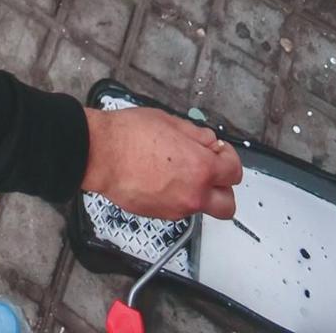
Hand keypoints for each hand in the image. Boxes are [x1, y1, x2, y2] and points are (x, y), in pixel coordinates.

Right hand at [82, 107, 241, 221]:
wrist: (101, 154)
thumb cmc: (129, 135)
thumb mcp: (169, 121)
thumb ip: (196, 135)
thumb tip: (209, 142)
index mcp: (201, 168)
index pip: (234, 172)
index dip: (228, 158)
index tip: (218, 152)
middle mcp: (194, 194)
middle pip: (227, 205)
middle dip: (223, 188)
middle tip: (210, 171)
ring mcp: (177, 208)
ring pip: (202, 207)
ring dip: (200, 192)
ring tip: (180, 172)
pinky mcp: (160, 215)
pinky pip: (180, 209)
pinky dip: (178, 197)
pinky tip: (162, 179)